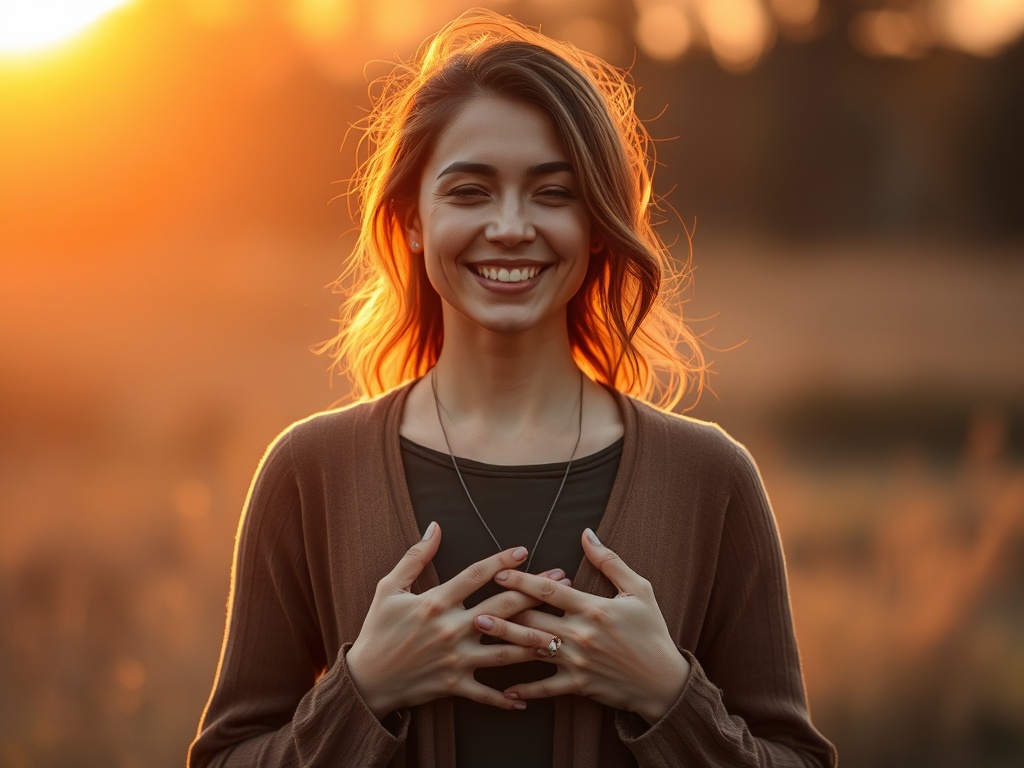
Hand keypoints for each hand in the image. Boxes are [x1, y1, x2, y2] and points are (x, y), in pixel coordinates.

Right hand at [346, 522, 570, 717]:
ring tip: (560, 633)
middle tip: (561, 581)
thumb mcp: (389, 587)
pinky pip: (486, 693)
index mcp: (436, 602)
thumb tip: (434, 526)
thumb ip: (415, 556)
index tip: (524, 550)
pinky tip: (529, 697)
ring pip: (504, 651)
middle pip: (502, 607)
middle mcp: (451, 628)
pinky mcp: (455, 685)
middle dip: (534, 592)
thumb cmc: (377, 630)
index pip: (476, 575)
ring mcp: (456, 658)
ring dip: (534, 642)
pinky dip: (507, 698)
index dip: (502, 561)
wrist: (365, 679)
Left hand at [474, 528, 690, 723]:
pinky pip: (546, 688)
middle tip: (476, 604)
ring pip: (533, 649)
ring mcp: (578, 661)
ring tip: (480, 629)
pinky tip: (504, 688)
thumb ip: (609, 561)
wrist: (664, 680)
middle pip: (534, 619)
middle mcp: (581, 634)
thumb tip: (587, 533)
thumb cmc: (652, 631)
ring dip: (505, 639)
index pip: (550, 590)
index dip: (522, 580)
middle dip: (504, 610)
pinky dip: (525, 689)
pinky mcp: (579, 685)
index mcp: (593, 608)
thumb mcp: (639, 590)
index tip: (500, 571)